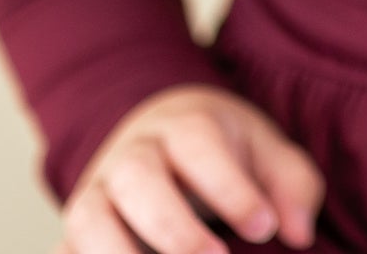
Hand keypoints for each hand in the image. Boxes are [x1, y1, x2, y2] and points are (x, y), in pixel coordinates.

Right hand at [56, 83, 325, 252]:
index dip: (230, 188)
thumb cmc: (220, 150)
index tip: (263, 228)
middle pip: (138, 178)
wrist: (155, 132)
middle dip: (175, 228)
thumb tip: (299, 233)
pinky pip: (66, 252)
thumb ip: (292, 184)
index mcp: (182, 126)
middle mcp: (131, 155)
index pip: (199, 145)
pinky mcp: (73, 235)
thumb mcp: (265, 151)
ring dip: (118, 253)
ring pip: (89, 217)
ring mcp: (95, 194)